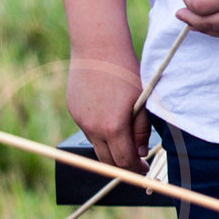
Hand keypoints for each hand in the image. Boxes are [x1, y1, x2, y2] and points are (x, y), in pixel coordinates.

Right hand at [68, 53, 148, 171]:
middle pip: (107, 161)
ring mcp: (81, 120)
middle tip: (137, 164)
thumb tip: (141, 152)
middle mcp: (93, 128)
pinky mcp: (74, 111)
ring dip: (111, 149)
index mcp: (113, 126)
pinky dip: (100, 133)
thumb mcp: (142, 101)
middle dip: (123, 166)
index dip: (136, 169)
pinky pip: (88, 130)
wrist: (98, 49)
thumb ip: (142, 130)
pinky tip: (110, 119)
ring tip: (126, 141)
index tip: (145, 169)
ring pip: (97, 146)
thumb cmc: (126, 72)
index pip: (124, 161)